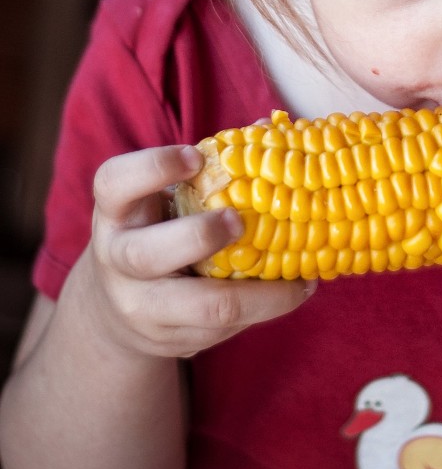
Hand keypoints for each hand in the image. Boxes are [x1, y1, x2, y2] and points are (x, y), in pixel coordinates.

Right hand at [77, 145, 312, 358]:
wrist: (119, 308)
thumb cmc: (160, 231)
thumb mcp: (170, 200)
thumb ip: (212, 170)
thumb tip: (272, 128)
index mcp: (119, 213)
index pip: (115, 184)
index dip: (153, 167)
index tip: (197, 156)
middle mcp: (119, 262)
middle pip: (146, 254)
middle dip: (201, 236)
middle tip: (241, 220)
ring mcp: (143, 307)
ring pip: (197, 308)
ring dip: (256, 293)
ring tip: (300, 277)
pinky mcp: (172, 340)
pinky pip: (223, 329)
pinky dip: (266, 309)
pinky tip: (297, 291)